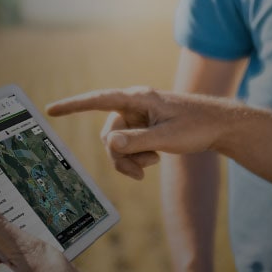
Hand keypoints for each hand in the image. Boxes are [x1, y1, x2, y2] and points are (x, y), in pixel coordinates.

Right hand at [46, 87, 237, 179]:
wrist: (220, 125)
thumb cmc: (197, 126)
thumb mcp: (166, 138)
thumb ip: (136, 141)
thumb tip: (108, 144)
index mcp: (138, 98)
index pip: (99, 100)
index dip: (74, 105)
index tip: (51, 109)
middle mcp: (134, 104)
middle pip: (108, 133)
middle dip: (119, 156)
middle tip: (139, 173)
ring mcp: (138, 115)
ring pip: (117, 142)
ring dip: (130, 158)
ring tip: (153, 163)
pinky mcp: (143, 126)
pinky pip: (127, 144)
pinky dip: (137, 156)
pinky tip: (155, 159)